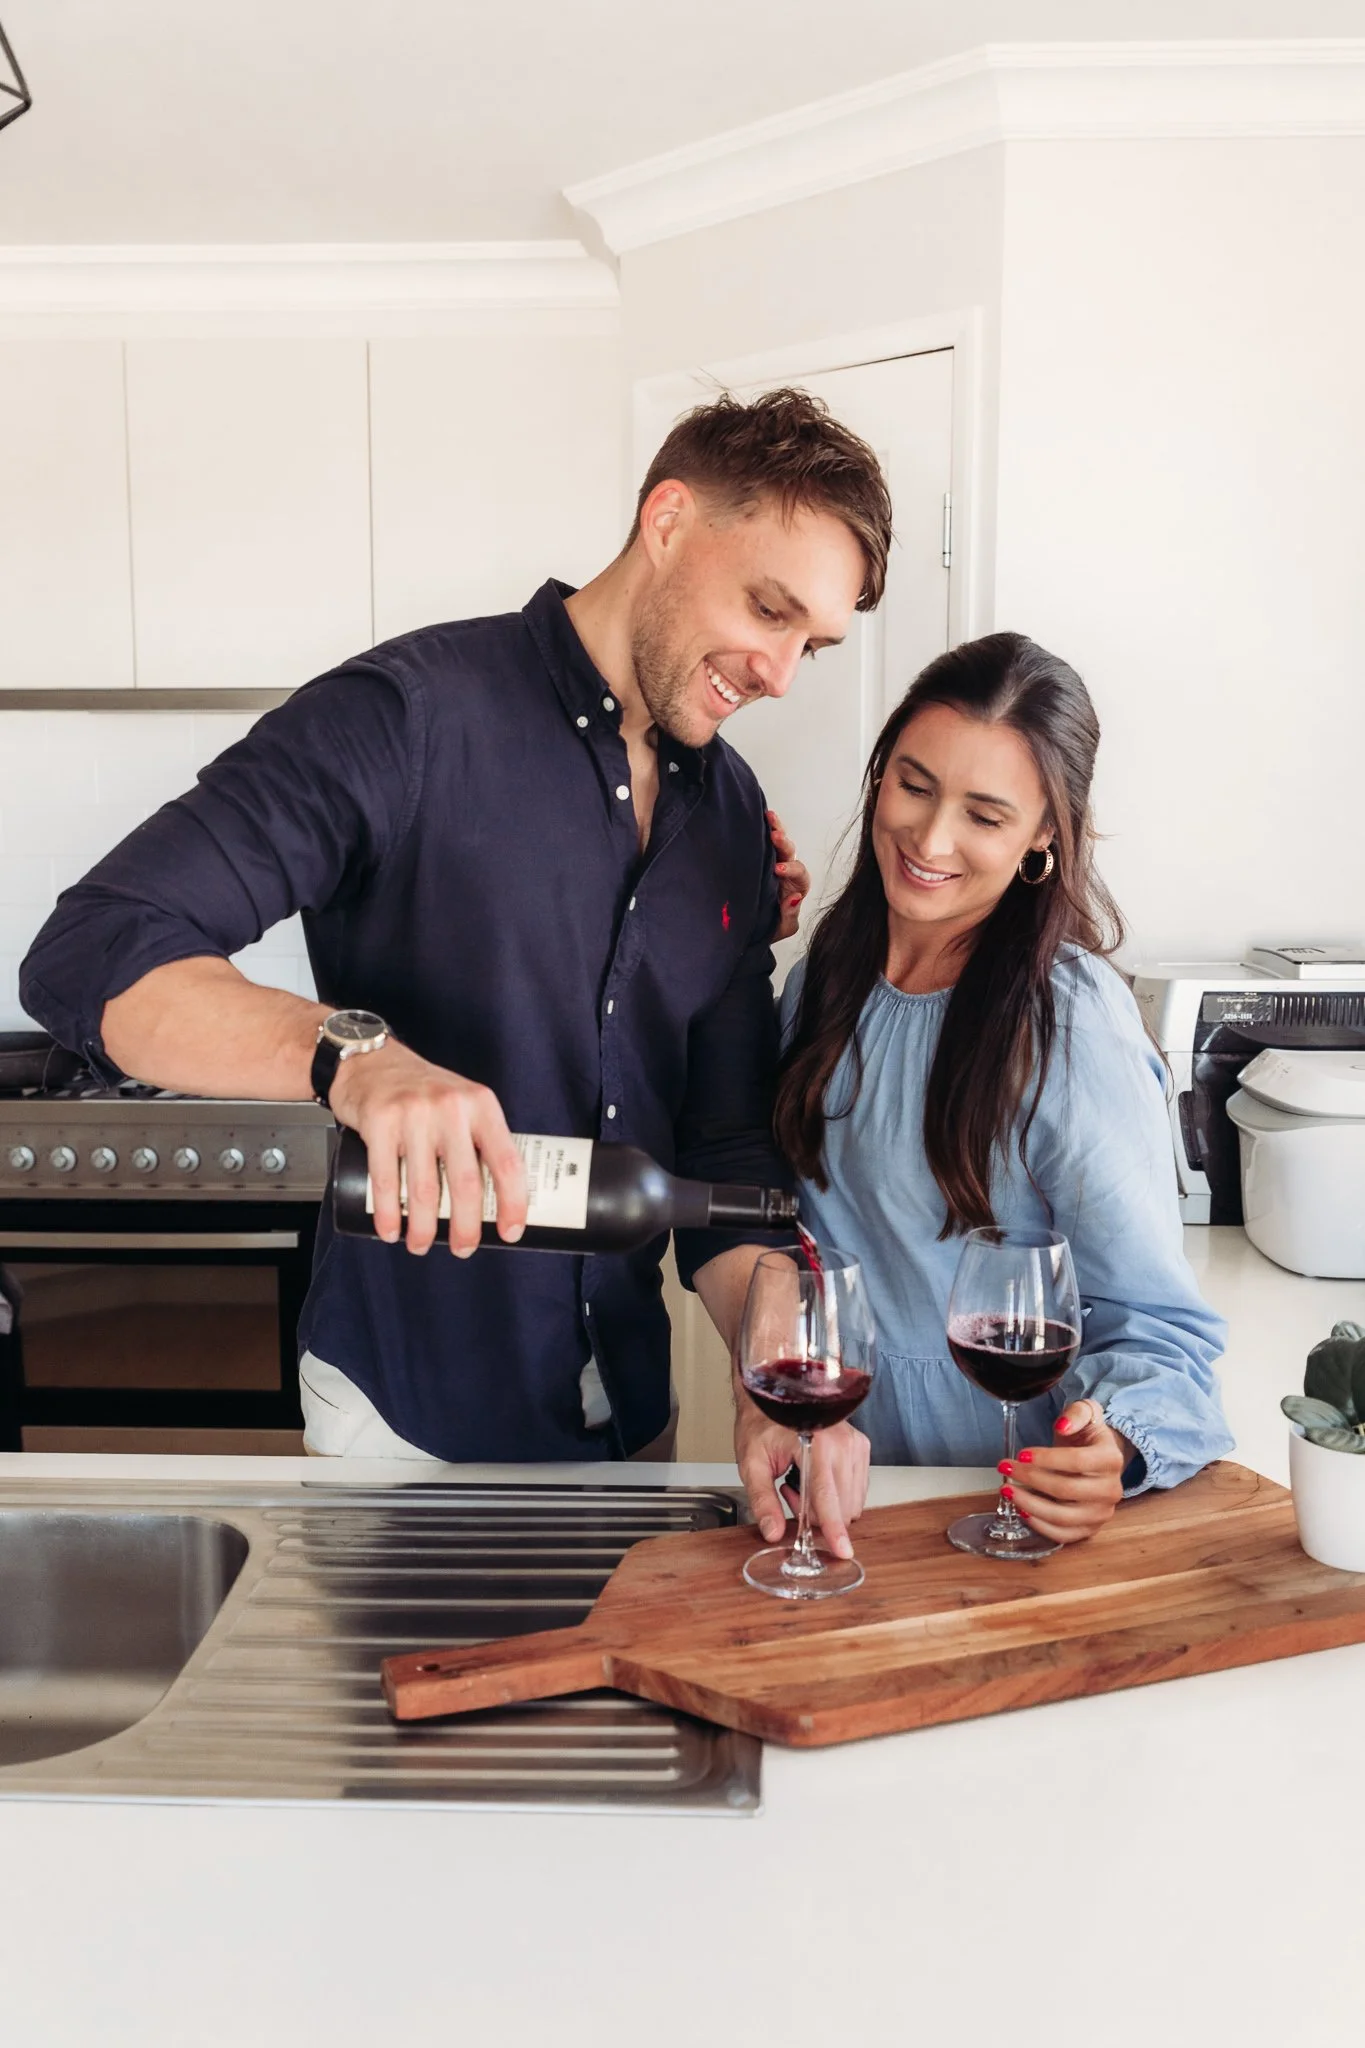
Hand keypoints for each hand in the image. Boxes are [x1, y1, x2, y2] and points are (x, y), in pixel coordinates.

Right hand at [329, 1039, 527, 1257]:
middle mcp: (451, 1108)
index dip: (513, 1203)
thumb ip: (479, 1139)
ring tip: (422, 1244)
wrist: (369, 1060)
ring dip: (423, 1228)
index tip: (510, 1231)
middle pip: (466, 1183)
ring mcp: (413, 1115)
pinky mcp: (379, 1122)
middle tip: (464, 1248)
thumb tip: (496, 1197)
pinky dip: (388, 1215)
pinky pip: (385, 1181)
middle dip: (466, 1227)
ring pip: (423, 1189)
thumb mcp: (463, 1103)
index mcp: (481, 1105)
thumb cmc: (421, 1090)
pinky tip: (391, 1231)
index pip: (507, 1161)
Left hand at [734, 1395, 869, 1560]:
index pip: (826, 1496)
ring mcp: (855, 1445)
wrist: (775, 1397)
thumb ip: (762, 1499)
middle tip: (787, 1491)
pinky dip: (836, 1495)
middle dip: (814, 1513)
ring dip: (825, 1505)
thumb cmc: (761, 1425)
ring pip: (851, 1502)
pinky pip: (856, 1491)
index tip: (843, 1550)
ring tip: (799, 1481)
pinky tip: (814, 1478)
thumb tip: (773, 1531)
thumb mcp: (752, 1463)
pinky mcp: (862, 1448)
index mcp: (815, 1443)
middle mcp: (842, 1442)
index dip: (833, 1527)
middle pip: (841, 1505)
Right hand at [767, 808, 810, 943]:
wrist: (753, 928)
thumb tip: (794, 897)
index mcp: (797, 886)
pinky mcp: (759, 858)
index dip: (790, 870)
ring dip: (775, 828)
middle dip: (783, 843)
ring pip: (778, 843)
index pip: (799, 873)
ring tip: (769, 816)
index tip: (777, 870)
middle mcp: (788, 871)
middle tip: (775, 836)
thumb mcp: (783, 927)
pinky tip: (759, 816)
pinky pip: (763, 841)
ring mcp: (773, 862)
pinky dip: (762, 829)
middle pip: (790, 852)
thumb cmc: (771, 927)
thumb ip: (790, 914)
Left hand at [999, 1398, 1128, 1543]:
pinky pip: (1063, 1535)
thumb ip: (1076, 1413)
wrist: (1098, 1458)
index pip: (1077, 1461)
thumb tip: (1062, 1425)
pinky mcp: (1090, 1529)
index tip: (1021, 1453)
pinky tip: (1022, 1510)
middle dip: (1030, 1478)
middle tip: (1006, 1468)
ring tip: (1007, 1490)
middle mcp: (1111, 1489)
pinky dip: (1039, 1525)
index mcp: (1111, 1459)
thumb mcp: (1086, 1413)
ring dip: (1029, 1504)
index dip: (1047, 1458)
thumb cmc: (1086, 1436)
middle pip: (1066, 1489)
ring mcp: (1101, 1513)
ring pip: (1063, 1517)